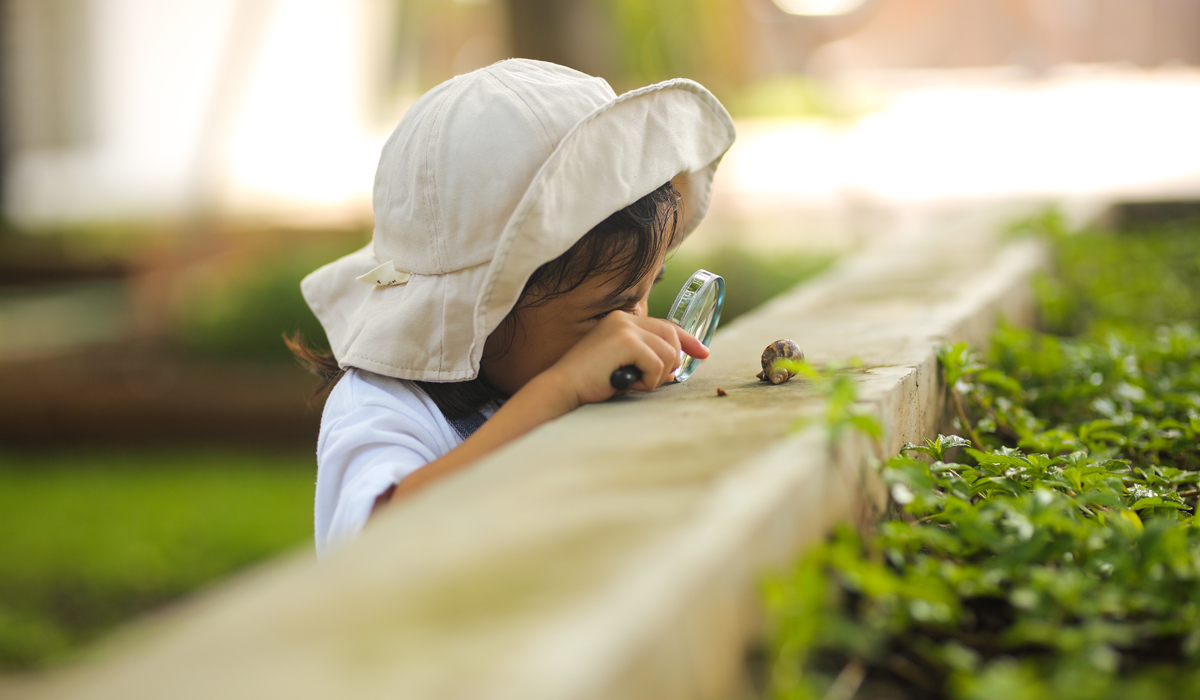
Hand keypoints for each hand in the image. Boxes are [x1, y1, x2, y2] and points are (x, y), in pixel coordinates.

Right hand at [541, 312, 709, 407]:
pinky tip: (627, 384)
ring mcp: (625, 328)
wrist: (564, 387)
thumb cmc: (591, 382)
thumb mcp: (622, 363)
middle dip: (671, 363)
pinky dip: (647, 381)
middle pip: (671, 336)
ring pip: (668, 353)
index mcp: (621, 320)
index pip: (665, 325)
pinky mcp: (627, 342)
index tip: (703, 353)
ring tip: (632, 382)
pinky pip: (657, 365)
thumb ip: (645, 356)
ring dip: (656, 376)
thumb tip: (677, 364)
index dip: (687, 340)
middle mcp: (624, 318)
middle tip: (656, 380)